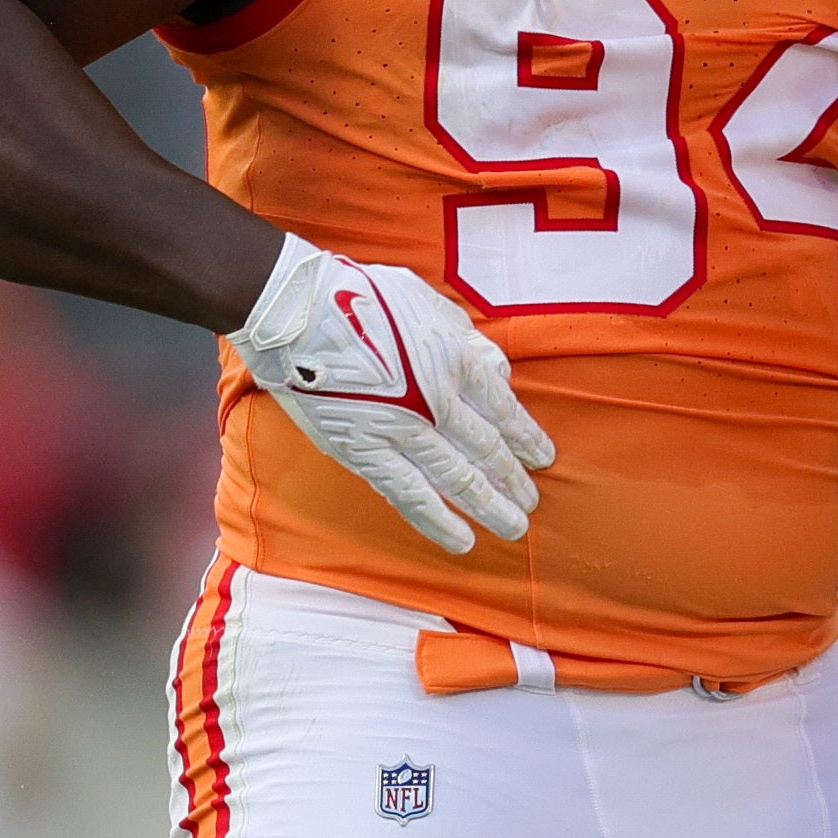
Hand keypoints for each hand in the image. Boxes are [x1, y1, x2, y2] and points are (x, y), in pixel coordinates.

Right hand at [230, 236, 554, 552]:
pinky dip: (438, 521)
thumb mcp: (425, 301)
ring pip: (457, 479)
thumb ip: (465, 339)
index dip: (526, 436)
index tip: (543, 457)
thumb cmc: (359, 296)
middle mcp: (435, 401)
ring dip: (490, 507)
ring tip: (514, 528)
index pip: (503, 409)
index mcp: (454, 359)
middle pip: (487, 449)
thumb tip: (498, 373)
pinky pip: (409, 495)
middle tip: (532, 502)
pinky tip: (461, 540)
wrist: (294, 314)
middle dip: (514, 479)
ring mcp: (401, 431)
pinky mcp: (364, 453)